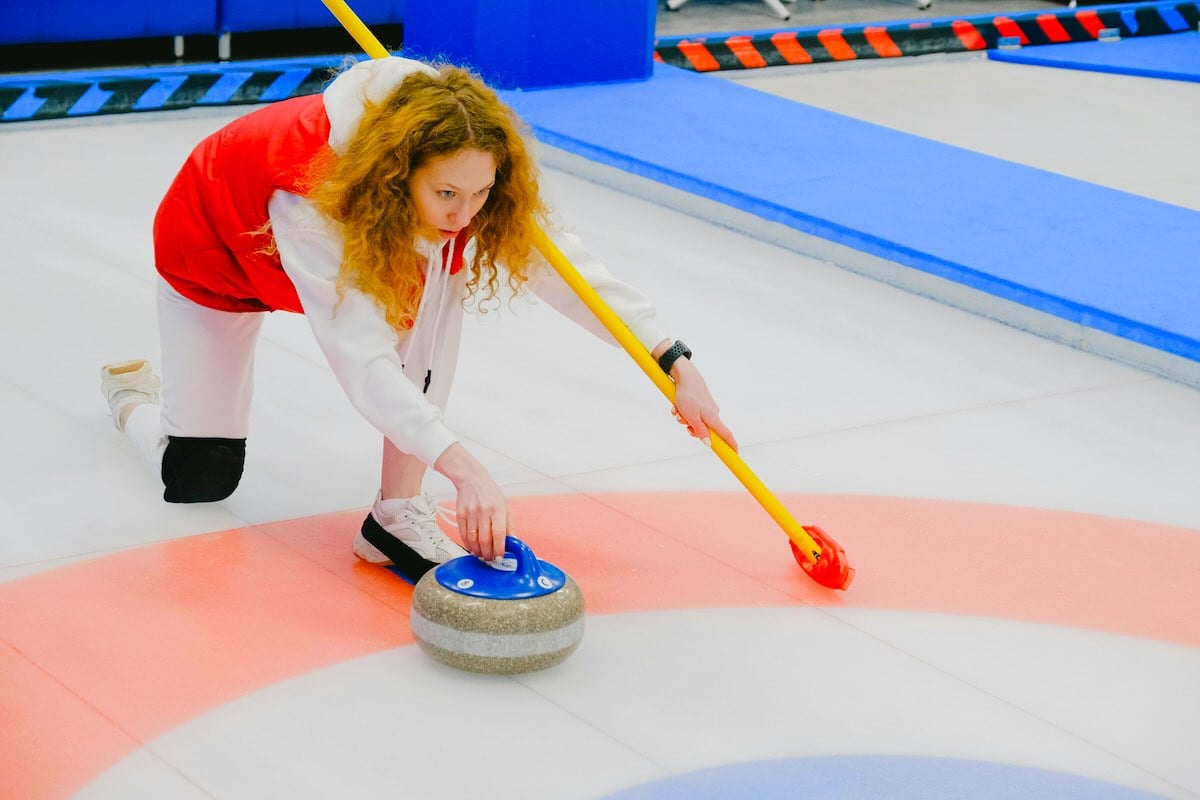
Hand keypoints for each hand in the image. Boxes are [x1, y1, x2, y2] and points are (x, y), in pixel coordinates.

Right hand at [433, 444, 511, 560]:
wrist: (472, 479)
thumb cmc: (491, 493)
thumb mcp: (505, 506)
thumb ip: (509, 525)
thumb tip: (513, 541)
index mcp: (498, 509)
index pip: (499, 534)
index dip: (499, 548)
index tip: (500, 556)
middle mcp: (484, 511)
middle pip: (485, 539)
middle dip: (488, 553)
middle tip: (490, 558)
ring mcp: (471, 513)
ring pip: (473, 539)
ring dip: (477, 551)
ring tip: (481, 555)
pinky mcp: (460, 514)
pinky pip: (463, 534)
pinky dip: (467, 544)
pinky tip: (472, 547)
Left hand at [669, 358, 737, 450]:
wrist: (685, 376)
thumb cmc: (688, 396)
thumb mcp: (692, 417)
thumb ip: (700, 431)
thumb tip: (709, 444)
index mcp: (713, 418)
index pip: (726, 434)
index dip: (731, 445)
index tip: (736, 454)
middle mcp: (712, 414)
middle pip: (705, 431)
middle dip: (692, 429)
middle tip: (684, 423)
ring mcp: (706, 408)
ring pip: (695, 422)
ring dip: (684, 419)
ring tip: (678, 411)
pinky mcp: (699, 403)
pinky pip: (691, 413)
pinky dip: (683, 412)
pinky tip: (677, 406)